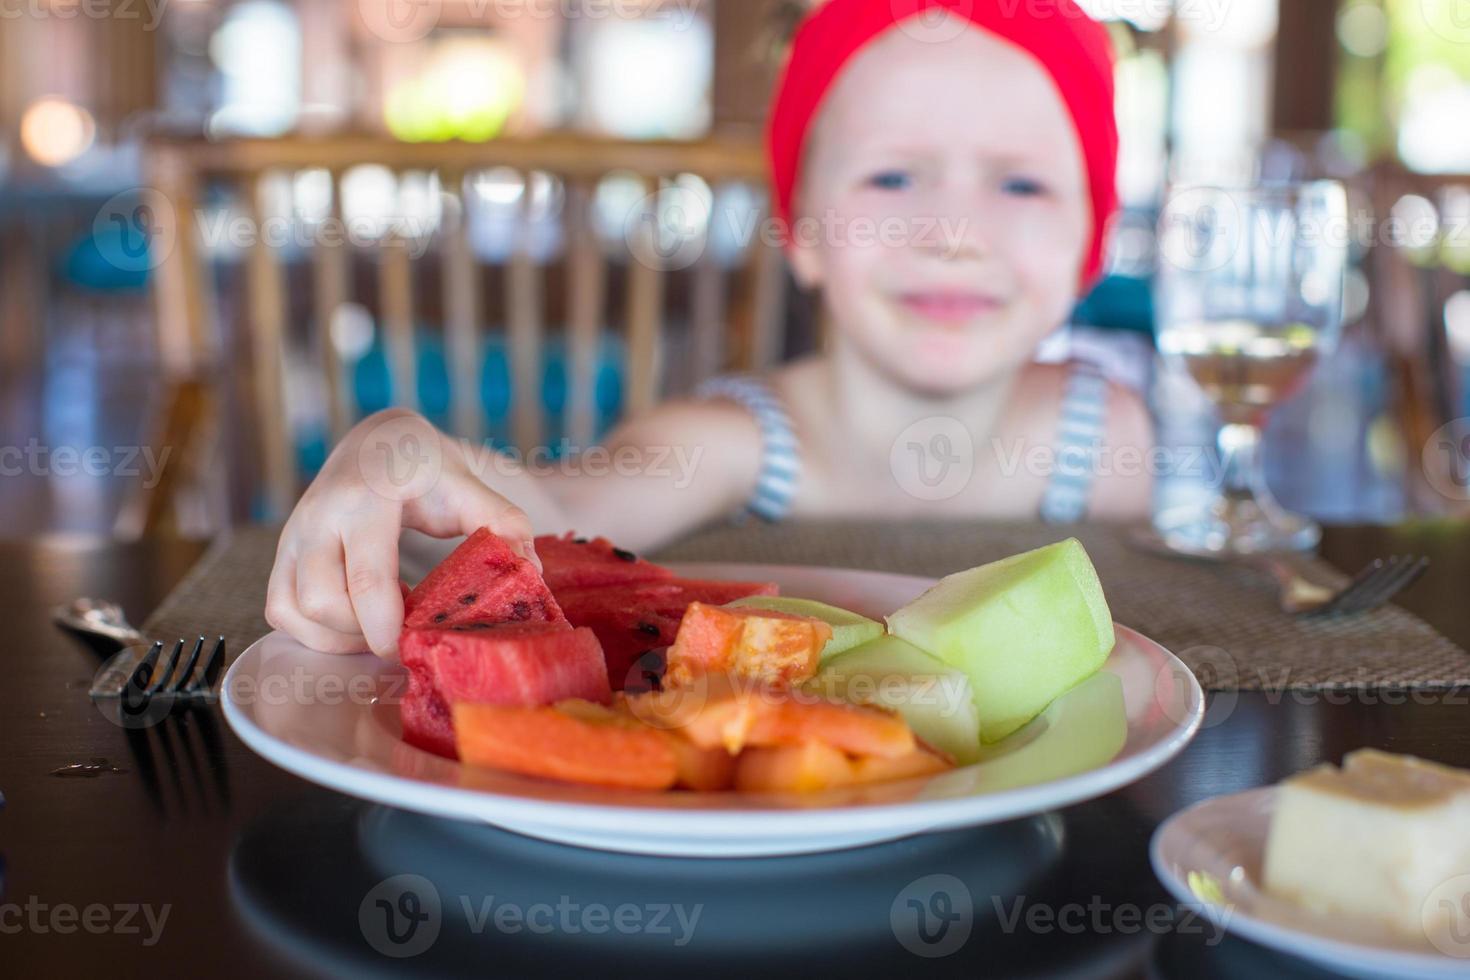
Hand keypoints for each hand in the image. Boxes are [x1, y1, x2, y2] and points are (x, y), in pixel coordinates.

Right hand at [266, 410, 536, 658]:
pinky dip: (314, 630)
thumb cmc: (426, 468)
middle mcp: (318, 514)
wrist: (379, 441)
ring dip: (338, 634)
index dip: (386, 626)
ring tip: (382, 617)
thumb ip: (503, 523)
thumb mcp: (470, 485)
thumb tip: (526, 570)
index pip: (367, 576)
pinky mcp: (281, 553)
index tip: (411, 647)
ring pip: (293, 611)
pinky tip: (355, 616)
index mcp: (366, 496)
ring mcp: (293, 534)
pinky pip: (279, 609)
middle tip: (404, 624)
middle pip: (323, 602)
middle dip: (364, 632)